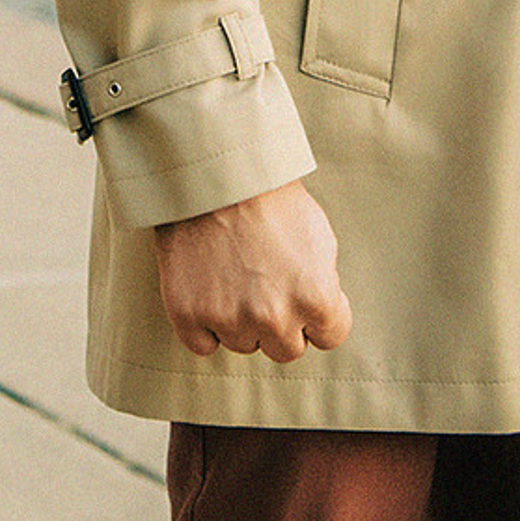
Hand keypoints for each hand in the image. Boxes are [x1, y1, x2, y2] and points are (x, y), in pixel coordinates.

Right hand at [154, 180, 351, 362]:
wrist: (215, 171)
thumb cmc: (272, 198)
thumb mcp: (320, 235)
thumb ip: (325, 283)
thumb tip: (320, 313)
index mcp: (316, 297)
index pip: (330, 336)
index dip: (318, 312)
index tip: (301, 290)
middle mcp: (275, 317)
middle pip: (287, 349)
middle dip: (281, 321)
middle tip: (264, 280)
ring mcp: (229, 319)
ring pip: (245, 343)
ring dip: (242, 319)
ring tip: (234, 271)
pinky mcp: (189, 315)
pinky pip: (204, 345)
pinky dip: (205, 324)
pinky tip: (208, 290)